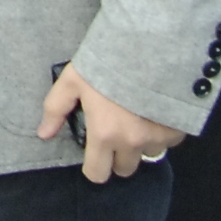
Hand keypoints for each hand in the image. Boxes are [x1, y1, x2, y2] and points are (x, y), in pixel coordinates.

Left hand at [37, 64, 184, 183]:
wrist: (149, 45)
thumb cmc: (106, 62)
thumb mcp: (73, 80)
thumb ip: (56, 108)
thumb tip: (44, 134)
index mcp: (104, 134)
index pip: (98, 174)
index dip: (94, 166)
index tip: (94, 154)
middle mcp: (132, 142)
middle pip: (124, 169)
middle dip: (117, 156)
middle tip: (114, 133)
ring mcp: (157, 137)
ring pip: (147, 155)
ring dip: (141, 144)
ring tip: (135, 119)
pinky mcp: (177, 129)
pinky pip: (168, 142)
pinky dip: (160, 132)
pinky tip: (154, 112)